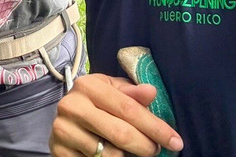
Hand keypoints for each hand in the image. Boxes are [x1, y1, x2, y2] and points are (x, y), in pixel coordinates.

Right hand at [49, 73, 183, 156]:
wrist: (66, 121)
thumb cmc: (96, 104)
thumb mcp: (112, 92)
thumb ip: (132, 94)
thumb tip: (151, 91)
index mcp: (88, 86)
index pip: (129, 109)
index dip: (156, 127)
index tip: (175, 141)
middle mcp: (72, 105)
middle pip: (121, 133)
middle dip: (146, 146)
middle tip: (156, 150)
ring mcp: (63, 129)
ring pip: (110, 154)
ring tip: (132, 151)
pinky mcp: (59, 150)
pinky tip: (114, 154)